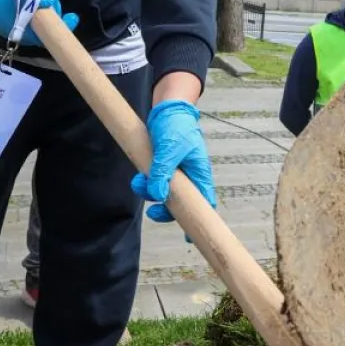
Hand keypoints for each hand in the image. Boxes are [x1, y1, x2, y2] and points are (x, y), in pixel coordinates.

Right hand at [0, 0, 77, 44]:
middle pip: (53, 16)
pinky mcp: (25, 13)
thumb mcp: (12, 3)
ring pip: (47, 8)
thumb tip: (49, 0)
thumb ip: (31, 2)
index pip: (55, 31)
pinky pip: (39, 4)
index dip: (66, 23)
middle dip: (52, 2)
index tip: (73, 16)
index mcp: (31, 33)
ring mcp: (29, 21)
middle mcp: (33, 30)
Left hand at [131, 99, 214, 224]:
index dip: (198, 220)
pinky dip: (145, 182)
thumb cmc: (175, 126)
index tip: (190, 236)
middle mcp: (189, 176)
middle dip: (163, 208)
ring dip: (149, 191)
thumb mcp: (169, 149)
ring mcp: (175, 172)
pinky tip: (139, 175)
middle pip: (179, 202)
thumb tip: (157, 196)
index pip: (204, 202)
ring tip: (139, 180)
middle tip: (151, 211)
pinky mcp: (162, 166)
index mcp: (199, 173)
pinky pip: (154, 182)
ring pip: (163, 193)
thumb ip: (163, 173)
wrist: (166, 108)